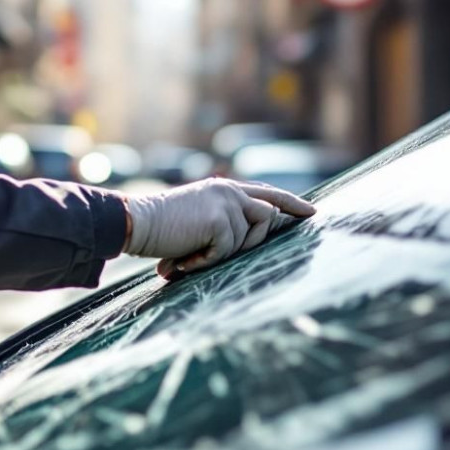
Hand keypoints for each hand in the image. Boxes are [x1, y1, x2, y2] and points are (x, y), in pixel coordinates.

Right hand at [123, 179, 315, 277]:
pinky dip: (206, 261)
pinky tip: (186, 258)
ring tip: (192, 253)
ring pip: (248, 239)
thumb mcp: (198, 220)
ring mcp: (227, 203)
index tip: (312, 212)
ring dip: (221, 253)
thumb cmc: (161, 229)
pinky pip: (228, 250)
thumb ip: (222, 224)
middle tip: (215, 253)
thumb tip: (245, 243)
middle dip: (253, 241)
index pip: (267, 193)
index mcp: (225, 188)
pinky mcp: (221, 219)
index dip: (291, 203)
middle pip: (269, 215)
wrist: (137, 223)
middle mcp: (230, 190)